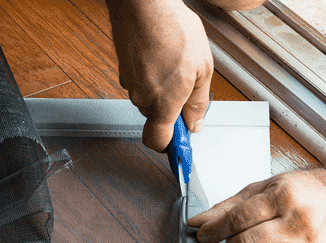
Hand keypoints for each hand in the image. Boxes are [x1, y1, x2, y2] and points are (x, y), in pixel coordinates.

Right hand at [108, 0, 212, 151]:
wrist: (144, 4)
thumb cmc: (174, 30)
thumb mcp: (202, 68)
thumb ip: (197, 102)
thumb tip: (195, 123)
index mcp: (163, 103)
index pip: (157, 141)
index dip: (169, 146)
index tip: (180, 142)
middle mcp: (142, 98)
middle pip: (156, 117)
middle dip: (170, 107)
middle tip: (186, 84)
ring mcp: (129, 84)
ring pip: (148, 97)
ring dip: (161, 87)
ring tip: (174, 62)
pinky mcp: (123, 69)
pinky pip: (140, 80)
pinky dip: (150, 73)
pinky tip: (161, 54)